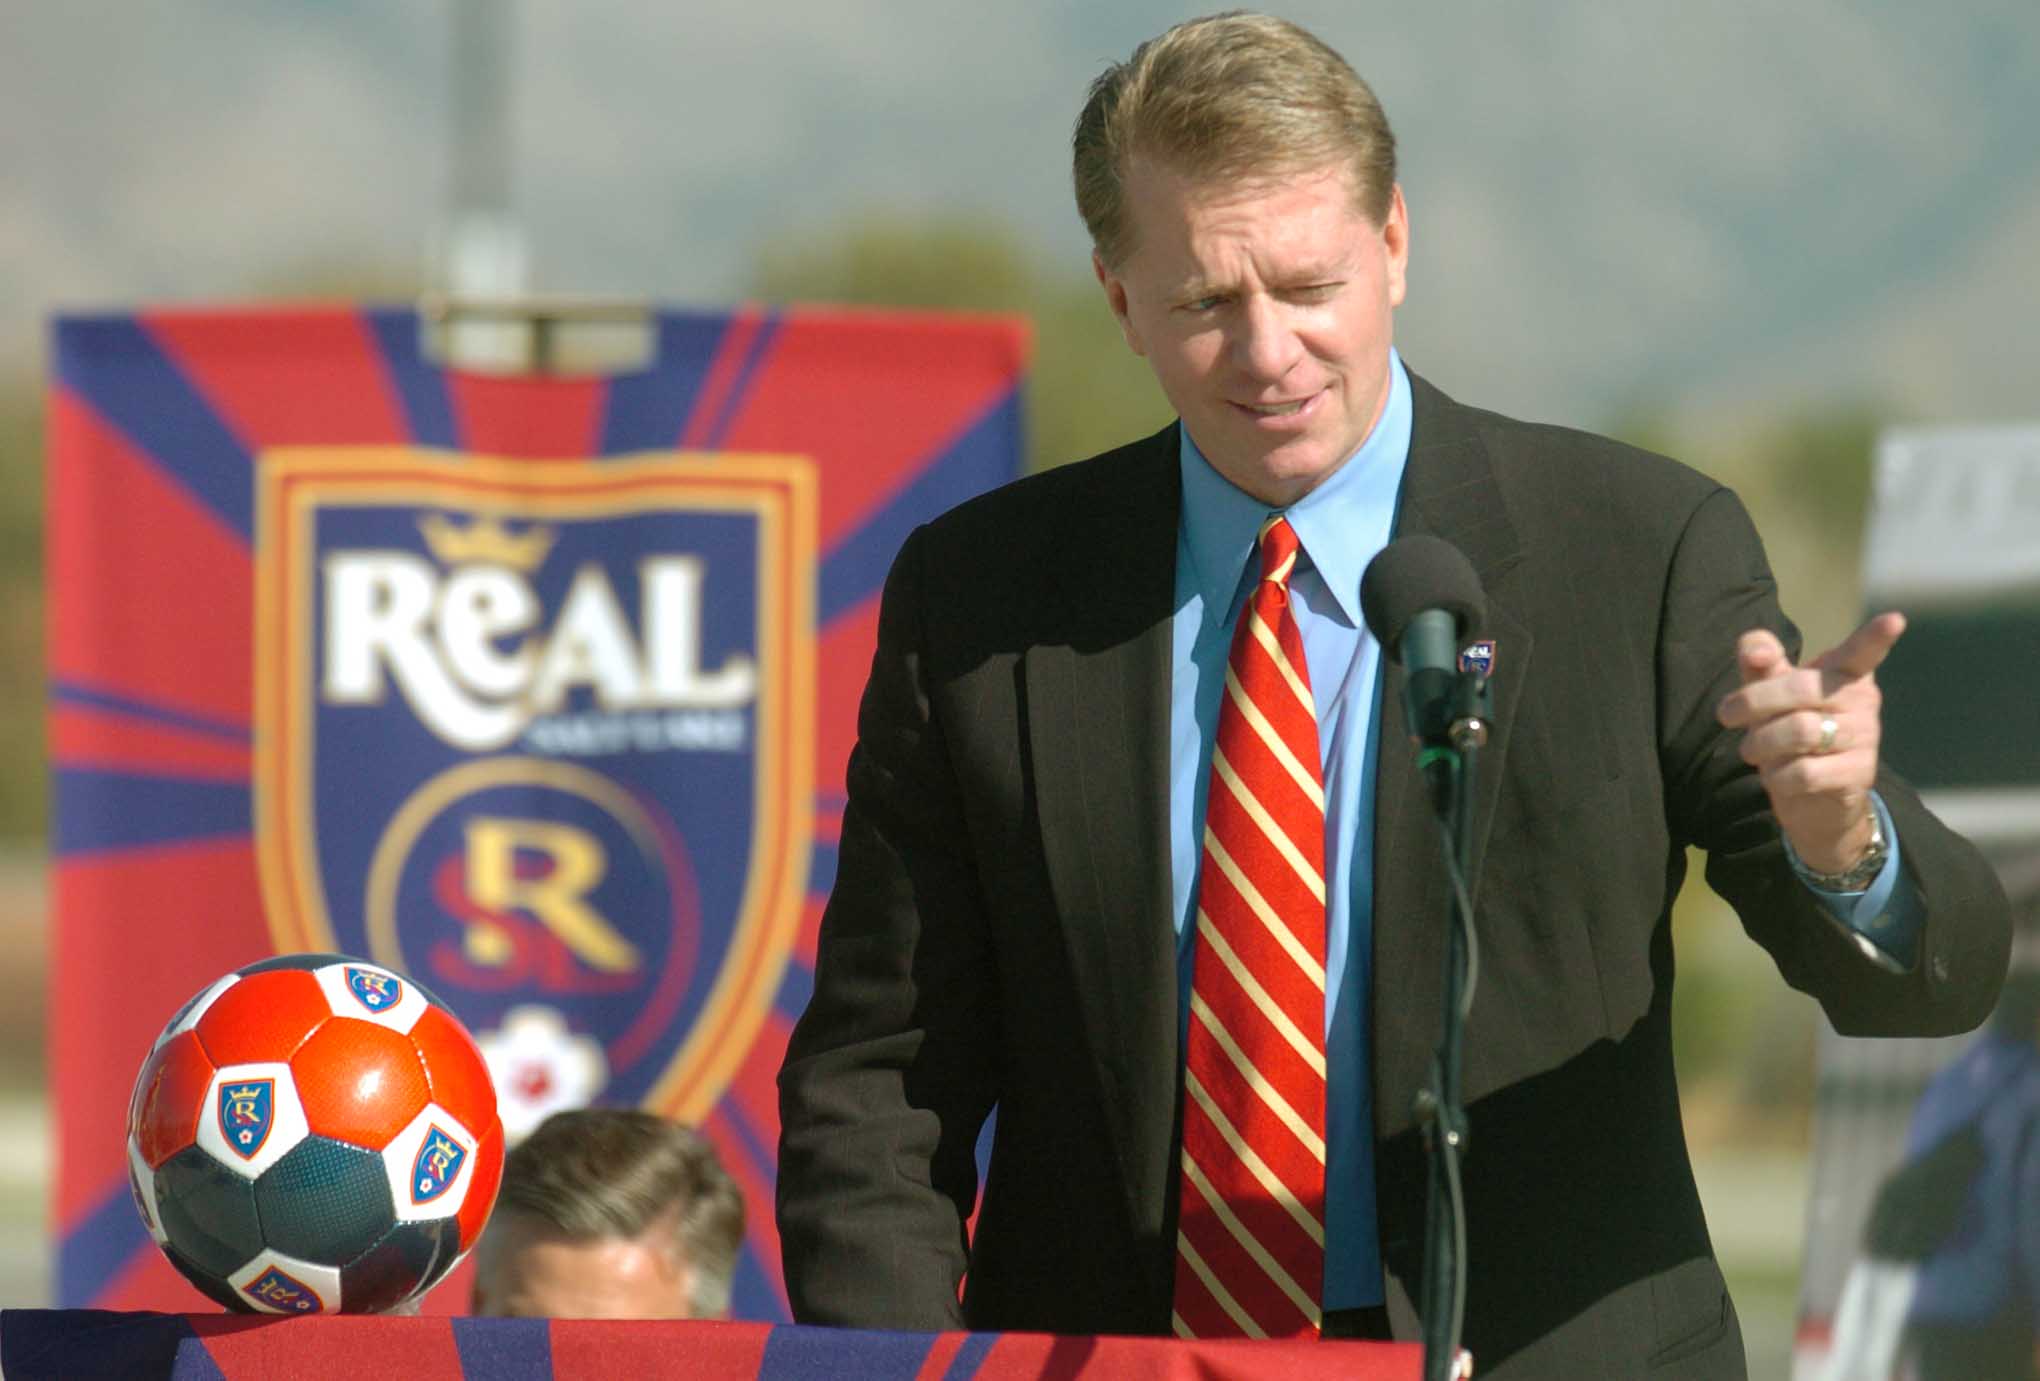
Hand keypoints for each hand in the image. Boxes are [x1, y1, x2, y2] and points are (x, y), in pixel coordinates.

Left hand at [1714, 612, 1904, 873]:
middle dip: (1752, 701)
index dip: (1875, 637)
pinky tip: (1779, 777)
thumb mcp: (1768, 692)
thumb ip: (1760, 662)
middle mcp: (1862, 700)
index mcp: (1844, 673)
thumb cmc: (1787, 731)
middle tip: (1725, 716)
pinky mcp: (1858, 774)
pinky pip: (1804, 772)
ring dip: (1760, 743)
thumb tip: (1756, 650)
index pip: (1862, 651)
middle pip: (1800, 687)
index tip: (1894, 619)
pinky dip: (1777, 776)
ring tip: (1754, 751)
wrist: (1814, 798)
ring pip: (1799, 731)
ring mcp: (1865, 737)